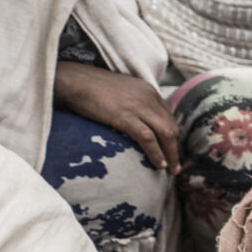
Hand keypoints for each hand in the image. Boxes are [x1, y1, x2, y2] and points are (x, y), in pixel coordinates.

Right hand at [53, 62, 179, 170]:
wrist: (75, 81)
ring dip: (171, 155)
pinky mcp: (125, 116)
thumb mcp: (121, 92)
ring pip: (165, 133)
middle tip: (176, 166)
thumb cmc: (92, 88)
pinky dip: (156, 153)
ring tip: (171, 170)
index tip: (172, 152)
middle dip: (176, 149)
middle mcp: (148, 97)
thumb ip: (133, 103)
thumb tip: (137, 122)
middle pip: (171, 127)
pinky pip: (148, 138)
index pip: (168, 118)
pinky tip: (158, 164)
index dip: (172, 138)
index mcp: (149, 91)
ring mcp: (138, 106)